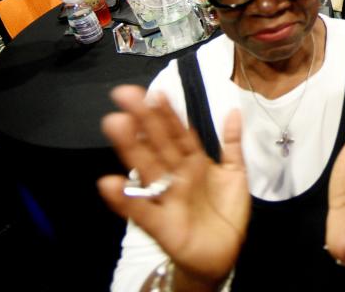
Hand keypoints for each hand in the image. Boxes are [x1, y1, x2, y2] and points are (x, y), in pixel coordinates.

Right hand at [98, 86, 249, 286]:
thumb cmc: (224, 211)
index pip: (178, 132)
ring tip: (115, 124)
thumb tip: (233, 110)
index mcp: (192, 161)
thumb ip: (232, 143)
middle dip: (144, 120)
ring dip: (131, 147)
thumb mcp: (235, 173)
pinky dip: (125, 200)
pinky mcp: (161, 225)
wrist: (223, 252)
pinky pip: (141, 211)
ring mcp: (166, 198)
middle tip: (125, 94)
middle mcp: (175, 175)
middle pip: (159, 144)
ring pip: (148, 169)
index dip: (167, 112)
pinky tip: (109, 183)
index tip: (153, 90)